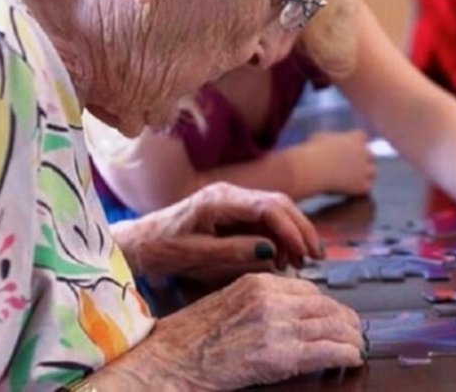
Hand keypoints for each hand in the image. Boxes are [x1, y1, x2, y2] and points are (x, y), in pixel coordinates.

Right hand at [97, 274, 365, 389]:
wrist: (168, 361)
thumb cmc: (189, 338)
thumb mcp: (226, 303)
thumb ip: (258, 302)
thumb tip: (288, 313)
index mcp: (257, 282)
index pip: (308, 290)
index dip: (327, 306)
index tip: (335, 316)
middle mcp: (270, 298)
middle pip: (325, 306)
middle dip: (345, 321)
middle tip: (355, 331)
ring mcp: (276, 326)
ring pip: (332, 326)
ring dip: (350, 337)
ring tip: (357, 345)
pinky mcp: (279, 355)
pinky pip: (326, 350)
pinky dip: (345, 353)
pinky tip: (352, 357)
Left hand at [112, 183, 323, 282]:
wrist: (140, 242)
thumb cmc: (163, 249)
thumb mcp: (196, 256)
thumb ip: (234, 252)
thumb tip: (271, 251)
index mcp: (219, 200)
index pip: (267, 206)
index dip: (291, 229)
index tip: (304, 253)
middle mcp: (229, 194)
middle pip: (278, 203)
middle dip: (300, 229)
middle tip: (315, 257)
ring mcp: (232, 200)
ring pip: (275, 209)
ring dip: (292, 233)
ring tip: (301, 262)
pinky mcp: (232, 210)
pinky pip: (264, 218)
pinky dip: (279, 235)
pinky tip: (283, 257)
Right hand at [298, 130, 374, 195]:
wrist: (313, 170)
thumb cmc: (312, 152)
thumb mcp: (320, 137)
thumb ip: (330, 139)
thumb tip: (328, 142)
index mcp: (355, 138)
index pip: (362, 137)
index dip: (356, 142)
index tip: (349, 148)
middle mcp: (364, 152)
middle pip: (370, 155)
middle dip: (363, 159)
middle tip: (353, 165)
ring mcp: (365, 169)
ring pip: (372, 171)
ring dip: (365, 174)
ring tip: (353, 179)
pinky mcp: (362, 185)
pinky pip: (367, 187)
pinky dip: (360, 188)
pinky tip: (351, 190)